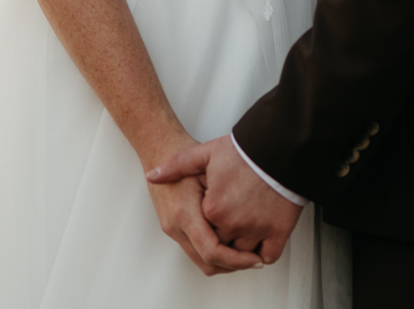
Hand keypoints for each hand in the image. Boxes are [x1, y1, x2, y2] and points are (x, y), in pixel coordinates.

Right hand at [145, 147, 262, 275]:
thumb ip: (225, 197)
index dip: (237, 260)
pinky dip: (213, 253)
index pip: (212, 251)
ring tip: (246, 254)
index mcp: (186, 213)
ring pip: (200, 261)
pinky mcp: (173, 228)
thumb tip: (249, 221)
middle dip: (233, 265)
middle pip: (207, 263)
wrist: (158, 148)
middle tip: (255, 260)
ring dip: (224, 262)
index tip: (255, 259)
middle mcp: (176, 226)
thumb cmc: (182, 152)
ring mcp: (172, 229)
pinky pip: (195, 251)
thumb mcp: (208, 168)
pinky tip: (230, 243)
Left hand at [148, 136, 302, 263]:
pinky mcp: (278, 231)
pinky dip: (263, 253)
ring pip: (243, 254)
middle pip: (221, 245)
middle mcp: (232, 224)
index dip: (207, 224)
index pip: (202, 232)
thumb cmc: (245, 150)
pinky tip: (261, 242)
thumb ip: (176, 166)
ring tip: (244, 230)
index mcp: (212, 209)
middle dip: (223, 238)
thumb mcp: (205, 153)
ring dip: (243, 248)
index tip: (212, 216)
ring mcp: (256, 229)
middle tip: (229, 224)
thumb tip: (152, 176)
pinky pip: (268, 255)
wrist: (280, 146)